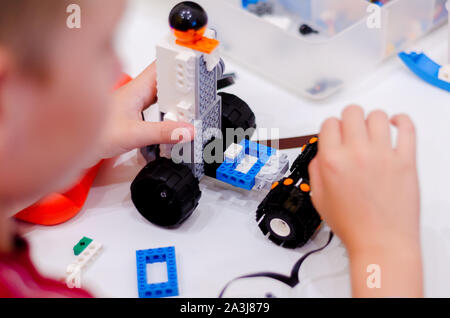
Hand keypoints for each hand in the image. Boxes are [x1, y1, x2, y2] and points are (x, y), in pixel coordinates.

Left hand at [95, 62, 194, 161]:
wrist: (73, 144)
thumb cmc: (93, 135)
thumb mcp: (133, 135)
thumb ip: (162, 133)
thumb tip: (186, 131)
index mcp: (135, 89)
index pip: (162, 67)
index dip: (180, 63)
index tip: (196, 66)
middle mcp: (135, 93)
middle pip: (165, 81)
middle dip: (183, 84)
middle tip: (199, 91)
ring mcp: (134, 103)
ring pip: (161, 94)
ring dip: (176, 98)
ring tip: (191, 106)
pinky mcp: (133, 115)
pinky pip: (156, 107)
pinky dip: (168, 111)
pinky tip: (173, 118)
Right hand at [309, 105, 421, 296]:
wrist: (381, 242)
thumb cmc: (353, 225)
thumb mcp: (319, 199)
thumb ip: (315, 171)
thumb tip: (320, 155)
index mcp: (332, 162)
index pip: (329, 124)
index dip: (330, 128)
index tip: (334, 134)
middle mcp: (356, 153)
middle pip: (352, 112)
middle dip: (348, 119)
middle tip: (352, 130)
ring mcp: (383, 155)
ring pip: (377, 115)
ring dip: (372, 120)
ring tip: (372, 132)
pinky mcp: (406, 160)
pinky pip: (407, 128)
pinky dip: (401, 121)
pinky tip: (396, 125)